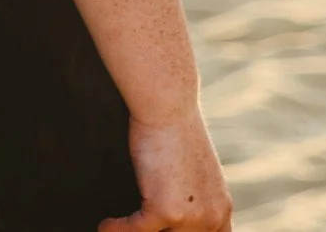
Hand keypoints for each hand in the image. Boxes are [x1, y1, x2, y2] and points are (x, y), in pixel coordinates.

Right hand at [101, 113, 231, 231]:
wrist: (167, 107)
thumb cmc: (174, 128)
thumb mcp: (195, 168)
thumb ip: (193, 195)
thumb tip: (170, 203)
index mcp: (221, 208)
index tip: (161, 229)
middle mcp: (212, 218)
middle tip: (135, 226)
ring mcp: (191, 217)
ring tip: (115, 227)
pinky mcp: (166, 211)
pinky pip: (134, 231)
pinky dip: (115, 229)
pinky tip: (104, 225)